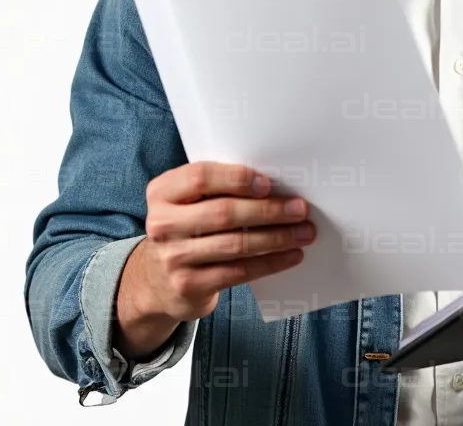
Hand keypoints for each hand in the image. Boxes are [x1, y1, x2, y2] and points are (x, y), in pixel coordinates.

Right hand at [114, 162, 314, 357]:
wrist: (157, 280)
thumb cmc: (189, 226)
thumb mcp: (191, 200)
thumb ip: (219, 188)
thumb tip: (277, 184)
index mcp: (163, 192)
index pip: (200, 177)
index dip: (237, 178)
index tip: (269, 183)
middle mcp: (162, 223)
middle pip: (223, 213)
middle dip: (268, 210)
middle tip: (300, 209)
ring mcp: (173, 258)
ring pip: (235, 245)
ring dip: (277, 238)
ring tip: (304, 233)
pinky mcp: (188, 286)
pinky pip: (237, 272)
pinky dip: (270, 263)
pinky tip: (291, 256)